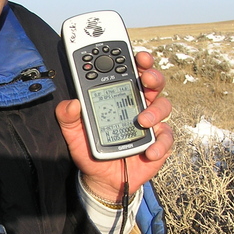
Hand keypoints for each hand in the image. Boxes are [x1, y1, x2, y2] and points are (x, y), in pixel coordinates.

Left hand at [55, 51, 173, 201]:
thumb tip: (71, 103)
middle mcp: (138, 105)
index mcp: (119, 96)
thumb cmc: (89, 150)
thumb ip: (67, 117)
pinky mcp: (158, 142)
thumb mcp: (73, 133)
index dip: (135, 60)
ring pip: (163, 106)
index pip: (130, 72)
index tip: (136, 55)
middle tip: (146, 78)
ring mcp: (151, 123)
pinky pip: (166, 138)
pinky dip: (160, 143)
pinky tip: (149, 151)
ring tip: (142, 121)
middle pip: (153, 83)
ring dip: (155, 111)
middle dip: (153, 75)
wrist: (101, 179)